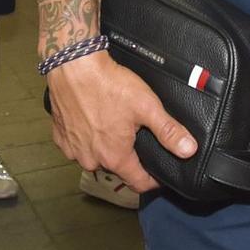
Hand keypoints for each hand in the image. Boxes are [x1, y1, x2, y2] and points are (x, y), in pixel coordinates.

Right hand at [46, 50, 194, 193]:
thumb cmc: (107, 84)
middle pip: (117, 168)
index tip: (159, 174)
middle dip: (129, 156)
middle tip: (135, 134)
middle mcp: (91, 160)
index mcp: (115, 157)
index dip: (153, 180)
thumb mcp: (146, 106)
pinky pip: (78, 145)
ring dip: (105, 147)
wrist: (73, 66)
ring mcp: (73, 150)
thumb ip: (169, 131)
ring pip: (96, 156)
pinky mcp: (60, 137)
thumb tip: (189, 150)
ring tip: (113, 124)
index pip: (138, 183)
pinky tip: (92, 120)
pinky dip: (86, 137)